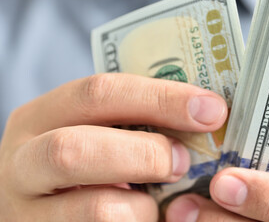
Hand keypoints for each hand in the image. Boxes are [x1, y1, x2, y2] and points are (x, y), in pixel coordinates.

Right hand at [0, 73, 227, 221]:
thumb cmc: (87, 162)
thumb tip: (205, 114)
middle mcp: (23, 162)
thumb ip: (133, 122)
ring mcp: (28, 211)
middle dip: (146, 153)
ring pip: (96, 210)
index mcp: (41, 117)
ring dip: (143, 207)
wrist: (49, 208)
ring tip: (154, 205)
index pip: (98, 93)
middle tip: (184, 161)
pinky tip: (141, 218)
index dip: (160, 99)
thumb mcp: (98, 131)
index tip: (211, 109)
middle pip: (76, 149)